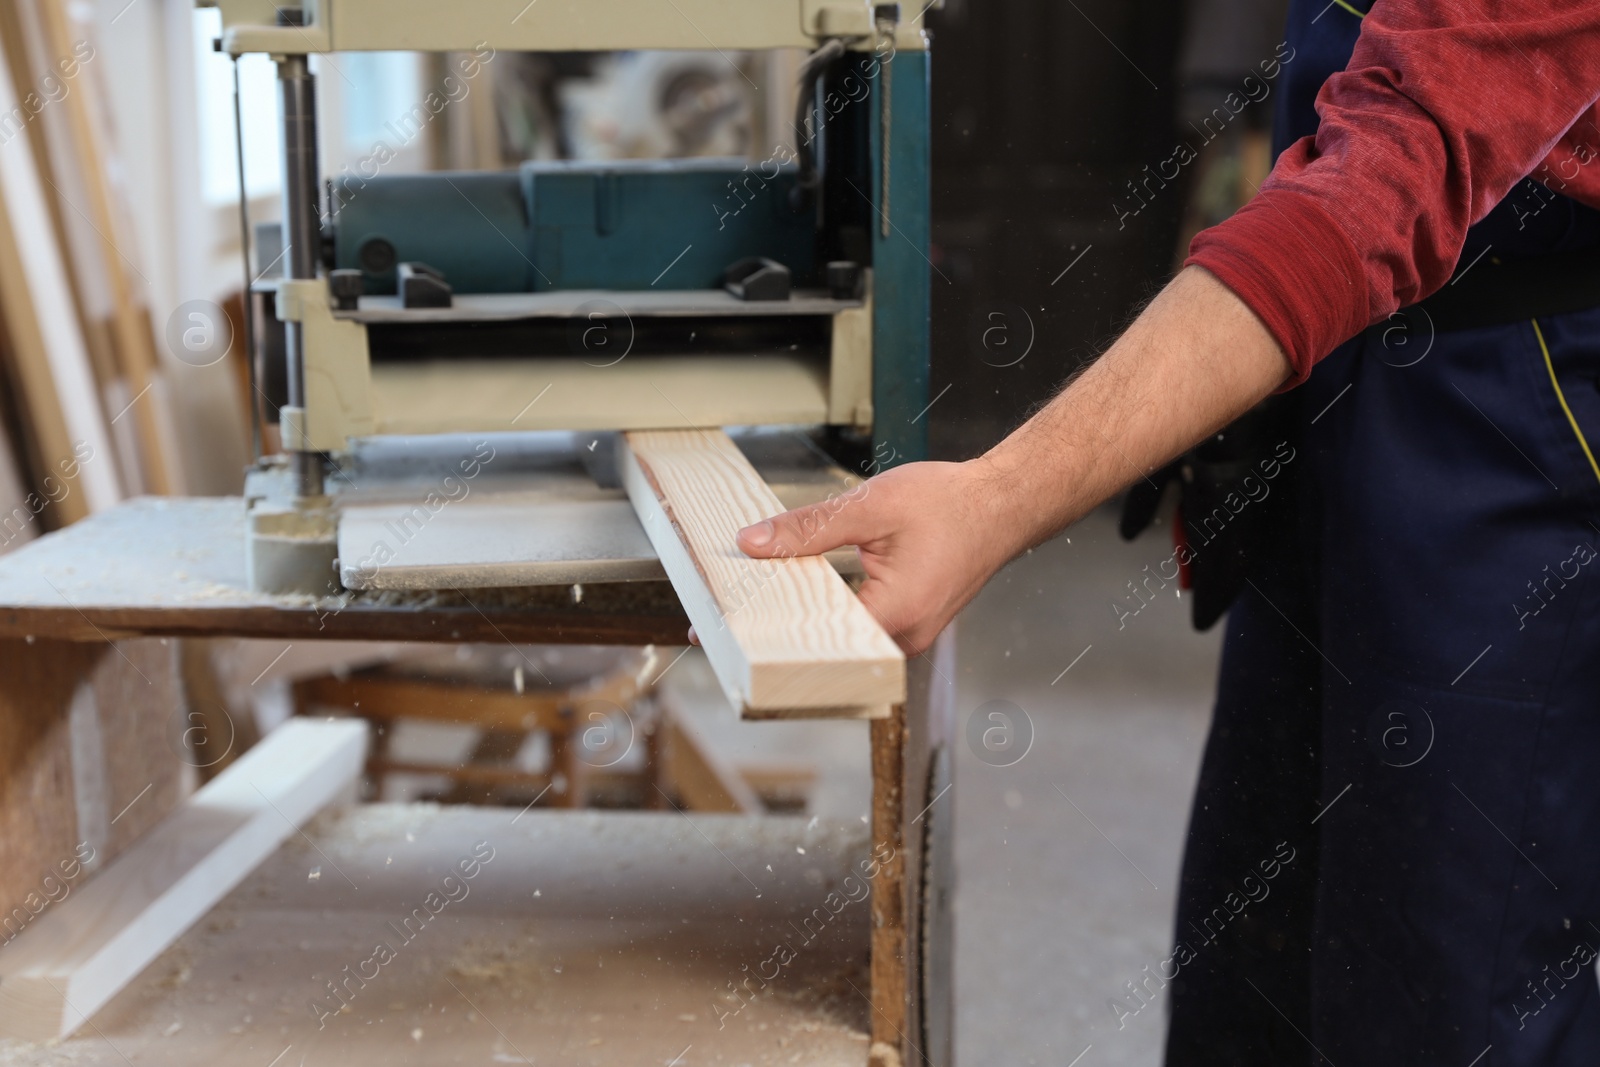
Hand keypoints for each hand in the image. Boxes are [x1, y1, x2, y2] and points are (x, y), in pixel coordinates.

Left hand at [735, 460, 1017, 653]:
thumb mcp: (871, 506)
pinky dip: (828, 614)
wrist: (1003, 504)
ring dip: (802, 621)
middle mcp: (903, 639)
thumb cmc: (952, 504)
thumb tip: (752, 543)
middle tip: (726, 615)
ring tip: (754, 603)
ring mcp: (908, 637)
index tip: (724, 626)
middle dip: (776, 629)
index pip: (814, 640)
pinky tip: (797, 595)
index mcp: (894, 614)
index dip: (766, 629)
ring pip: (841, 641)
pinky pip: (858, 630)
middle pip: (825, 648)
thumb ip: (809, 528)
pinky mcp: (909, 626)